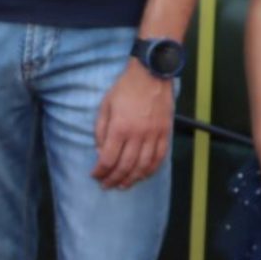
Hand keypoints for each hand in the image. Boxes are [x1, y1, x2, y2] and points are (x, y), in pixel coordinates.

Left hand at [93, 60, 173, 187]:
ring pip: (143, 166)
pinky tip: (142, 175)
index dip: (100, 172)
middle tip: (106, 185)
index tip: (95, 176)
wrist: (152, 74)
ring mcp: (154, 135)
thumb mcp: (105, 106)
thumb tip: (101, 152)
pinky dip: (150, 170)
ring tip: (123, 185)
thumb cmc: (125, 88)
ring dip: (132, 179)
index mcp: (120, 128)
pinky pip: (159, 158)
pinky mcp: (165, 133)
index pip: (108, 159)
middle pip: (125, 167)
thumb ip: (101, 131)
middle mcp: (138, 135)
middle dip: (113, 179)